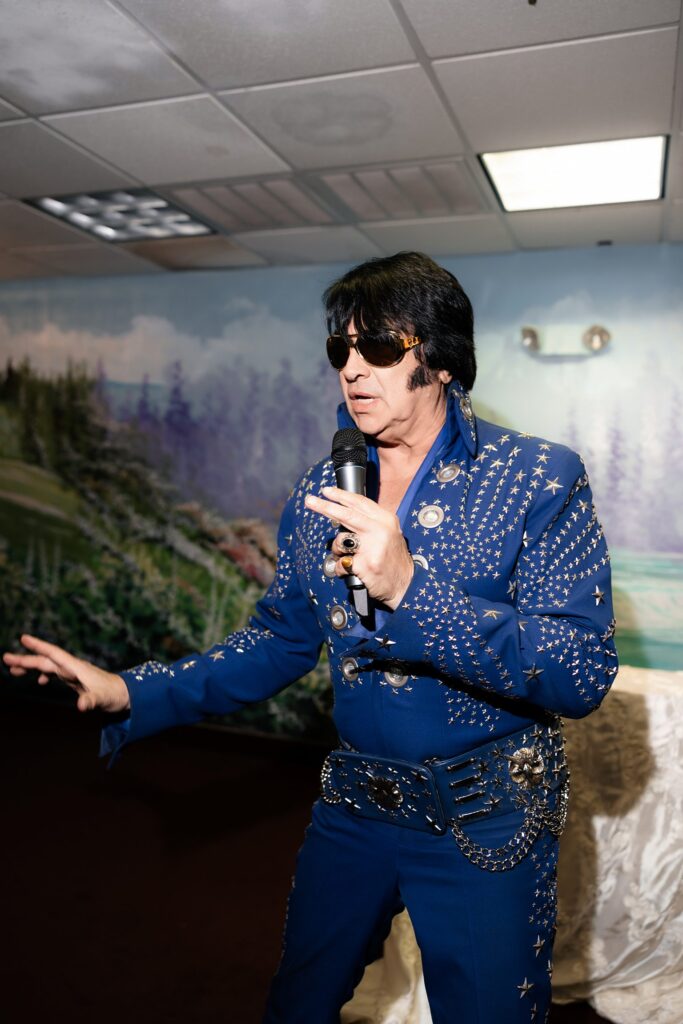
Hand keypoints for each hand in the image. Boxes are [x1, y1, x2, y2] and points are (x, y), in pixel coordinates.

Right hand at [3, 634, 130, 712]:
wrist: (126, 695)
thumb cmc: (114, 696)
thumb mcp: (102, 700)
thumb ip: (90, 701)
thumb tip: (80, 705)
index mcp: (76, 668)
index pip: (54, 654)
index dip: (39, 645)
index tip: (23, 637)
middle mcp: (73, 667)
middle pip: (46, 660)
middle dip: (26, 659)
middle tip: (5, 658)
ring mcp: (74, 673)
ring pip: (48, 666)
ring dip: (31, 666)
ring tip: (12, 670)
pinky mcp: (76, 680)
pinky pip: (55, 674)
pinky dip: (43, 675)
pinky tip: (38, 682)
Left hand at [304, 487, 413, 609]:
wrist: (406, 585)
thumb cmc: (392, 560)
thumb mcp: (389, 533)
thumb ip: (370, 522)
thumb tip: (343, 511)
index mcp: (386, 520)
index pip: (360, 503)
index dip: (341, 495)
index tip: (327, 491)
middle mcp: (380, 530)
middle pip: (346, 515)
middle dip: (325, 506)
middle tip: (310, 500)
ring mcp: (372, 547)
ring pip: (340, 541)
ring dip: (338, 551)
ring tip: (349, 558)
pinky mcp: (365, 564)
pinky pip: (341, 564)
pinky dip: (341, 569)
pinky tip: (352, 571)